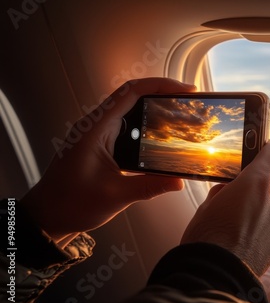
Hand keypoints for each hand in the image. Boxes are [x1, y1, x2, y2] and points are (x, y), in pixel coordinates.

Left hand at [21, 78, 194, 246]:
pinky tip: (164, 137)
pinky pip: (127, 127)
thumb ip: (149, 187)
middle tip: (189, 102)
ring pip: (131, 111)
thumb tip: (179, 181)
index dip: (161, 85)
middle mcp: (96, 126)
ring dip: (156, 110)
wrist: (46, 217)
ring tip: (182, 116)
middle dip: (163, 94)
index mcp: (95, 129)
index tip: (185, 90)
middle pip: (133, 96)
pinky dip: (147, 127)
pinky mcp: (101, 144)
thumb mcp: (115, 196)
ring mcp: (97, 134)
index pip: (131, 92)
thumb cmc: (70, 204)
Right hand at [180, 141, 269, 275]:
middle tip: (236, 196)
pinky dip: (262, 226)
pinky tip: (243, 237)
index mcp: (257, 183)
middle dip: (256, 186)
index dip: (266, 150)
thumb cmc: (206, 237)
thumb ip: (226, 190)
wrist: (213, 276)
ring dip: (259, 207)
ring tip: (237, 222)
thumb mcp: (208, 204)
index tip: (260, 149)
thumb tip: (230, 190)